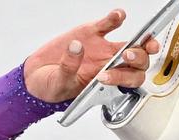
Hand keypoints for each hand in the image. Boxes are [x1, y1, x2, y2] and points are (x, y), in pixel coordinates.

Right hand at [22, 8, 161, 103]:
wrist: (38, 75)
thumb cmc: (53, 85)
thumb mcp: (60, 83)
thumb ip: (68, 68)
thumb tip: (76, 48)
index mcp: (105, 80)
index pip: (128, 79)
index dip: (129, 76)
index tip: (119, 74)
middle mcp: (108, 64)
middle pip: (137, 62)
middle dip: (139, 58)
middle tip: (127, 56)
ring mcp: (102, 48)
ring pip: (130, 43)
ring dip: (139, 40)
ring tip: (137, 38)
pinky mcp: (91, 33)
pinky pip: (108, 24)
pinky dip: (115, 18)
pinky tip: (117, 15)